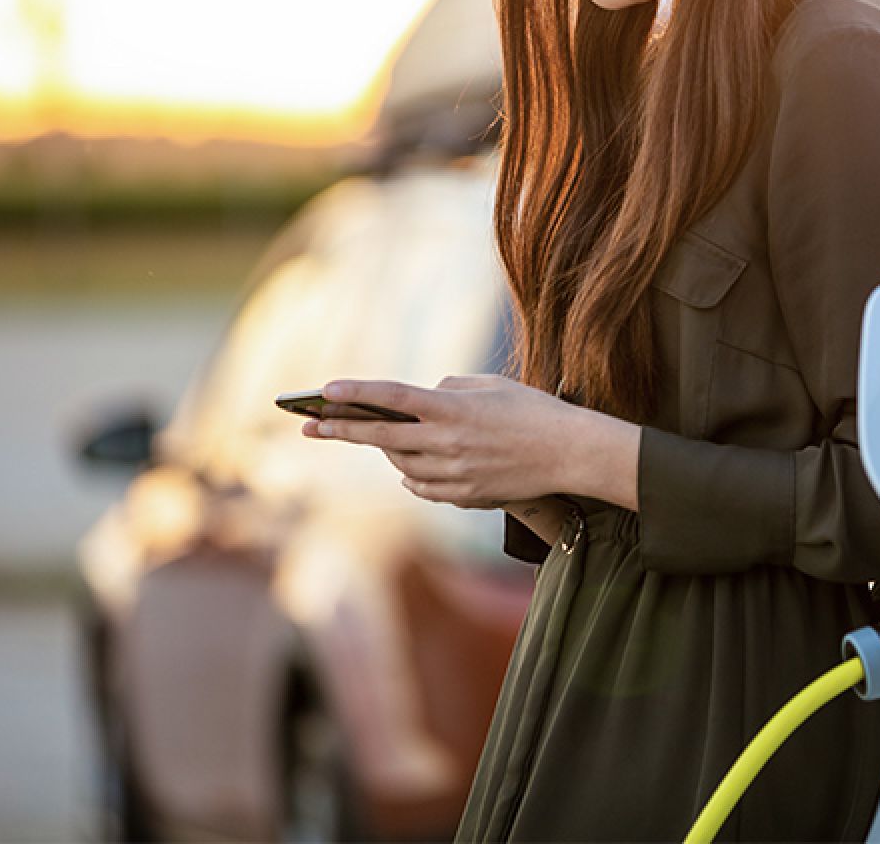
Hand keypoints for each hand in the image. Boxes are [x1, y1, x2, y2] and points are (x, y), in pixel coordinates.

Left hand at [302, 375, 577, 508]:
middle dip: (342, 429)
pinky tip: (408, 467)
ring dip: (386, 450)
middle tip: (311, 426)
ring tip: (374, 438)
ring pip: (400, 464)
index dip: (357, 393)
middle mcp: (447, 441)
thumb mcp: (491, 385)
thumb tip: (421, 399)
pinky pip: (422, 487)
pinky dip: (412, 475)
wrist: (568, 452)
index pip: (393, 397)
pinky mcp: (464, 493)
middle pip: (381, 436)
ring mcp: (453, 471)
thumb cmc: (533, 411)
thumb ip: (450, 389)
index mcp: (452, 407)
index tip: (326, 390)